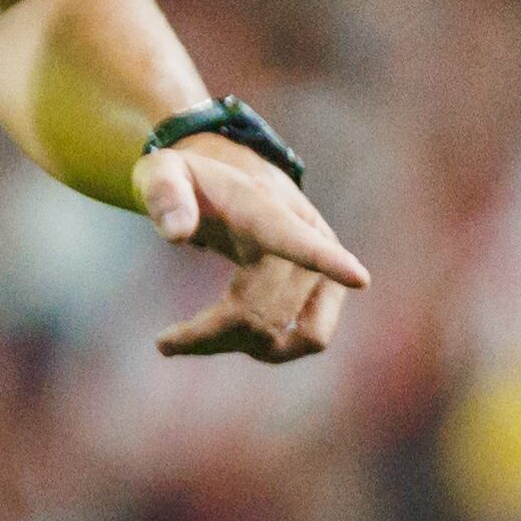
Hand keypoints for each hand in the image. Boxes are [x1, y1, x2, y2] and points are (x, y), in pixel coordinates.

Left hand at [136, 134, 368, 362]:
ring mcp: (323, 264)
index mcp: (265, 208)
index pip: (295, 237)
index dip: (326, 259)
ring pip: (287, 333)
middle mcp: (307, 234)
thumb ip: (163, 193)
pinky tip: (231, 339)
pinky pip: (311, 338)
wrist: (229, 179)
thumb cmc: (189, 181)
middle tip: (165, 342)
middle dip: (210, 335)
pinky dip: (273, 349)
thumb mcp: (161, 172)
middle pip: (263, 310)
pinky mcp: (327, 290)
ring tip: (192, 339)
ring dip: (237, 346)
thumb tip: (177, 234)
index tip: (359, 278)